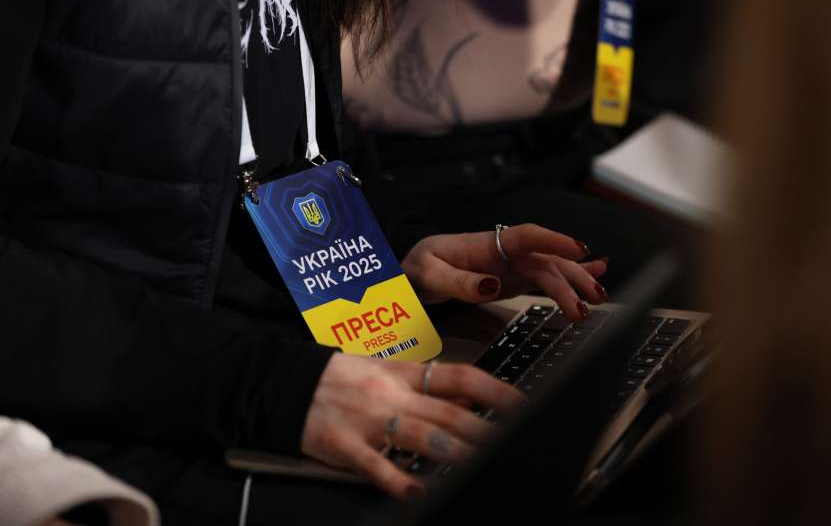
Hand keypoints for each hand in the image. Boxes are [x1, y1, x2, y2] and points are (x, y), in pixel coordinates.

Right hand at [301, 354, 524, 498]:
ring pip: (418, 435)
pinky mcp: (342, 445)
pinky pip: (375, 464)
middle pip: (446, 411)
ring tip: (482, 463)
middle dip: (484, 429)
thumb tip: (469, 397)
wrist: (281, 381)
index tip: (521, 405)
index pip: (458, 376)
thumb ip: (426, 384)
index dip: (493, 391)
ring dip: (453, 451)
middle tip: (515, 442)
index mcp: (402, 373)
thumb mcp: (384, 369)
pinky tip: (420, 490)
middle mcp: (389, 394)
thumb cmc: (338, 377)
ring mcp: (366, 420)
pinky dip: (398, 479)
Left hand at [401, 224, 608, 321]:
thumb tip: (492, 285)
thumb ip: (458, 280)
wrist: (411, 272)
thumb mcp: (428, 273)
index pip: (526, 236)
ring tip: (599, 296)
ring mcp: (510, 267)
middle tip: (592, 298)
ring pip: (551, 270)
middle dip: (573, 276)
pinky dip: (570, 276)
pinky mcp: (511, 280)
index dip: (554, 241)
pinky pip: (545, 277)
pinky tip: (595, 272)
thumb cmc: (419, 267)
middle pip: (546, 260)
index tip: (578, 250)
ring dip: (577, 281)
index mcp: (485, 244)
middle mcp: (504, 253)